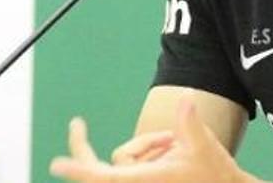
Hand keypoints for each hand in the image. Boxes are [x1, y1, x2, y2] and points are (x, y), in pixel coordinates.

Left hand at [50, 97, 258, 182]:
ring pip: (125, 157)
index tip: (58, 165)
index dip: (81, 169)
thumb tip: (186, 97)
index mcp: (145, 180)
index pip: (104, 175)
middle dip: (83, 148)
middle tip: (76, 125)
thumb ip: (189, 122)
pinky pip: (133, 162)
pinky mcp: (144, 181)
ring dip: (145, 144)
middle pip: (99, 168)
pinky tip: (170, 147)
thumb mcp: (202, 146)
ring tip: (173, 142)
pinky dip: (147, 150)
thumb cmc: (214, 175)